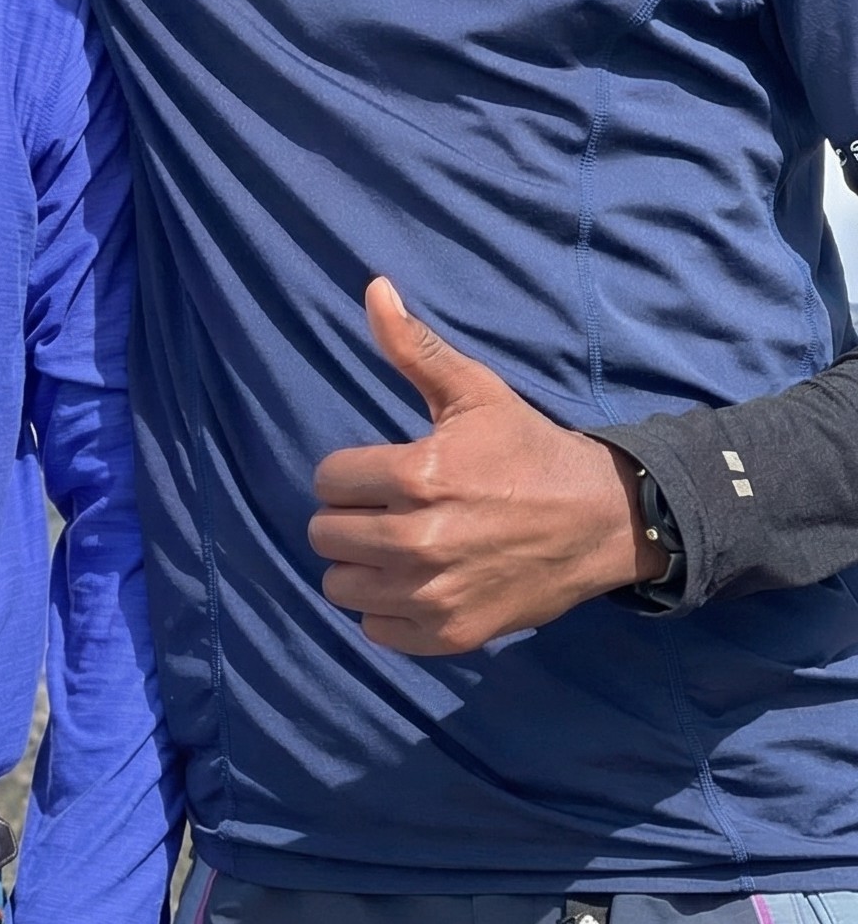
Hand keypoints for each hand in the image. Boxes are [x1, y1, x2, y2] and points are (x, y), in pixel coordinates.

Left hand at [308, 277, 664, 653]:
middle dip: (350, 518)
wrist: (599, 521)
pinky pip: (375, 630)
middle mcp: (419, 541)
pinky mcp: (449, 635)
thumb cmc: (527, 450)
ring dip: (361, 567)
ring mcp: (433, 595)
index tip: (383, 474)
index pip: (328, 480)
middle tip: (389, 510)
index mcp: (418, 476)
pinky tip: (417, 584)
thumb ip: (413, 347)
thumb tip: (373, 288)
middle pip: (324, 535)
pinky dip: (387, 611)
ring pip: (340, 586)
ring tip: (397, 547)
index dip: (350, 473)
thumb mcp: (474, 392)